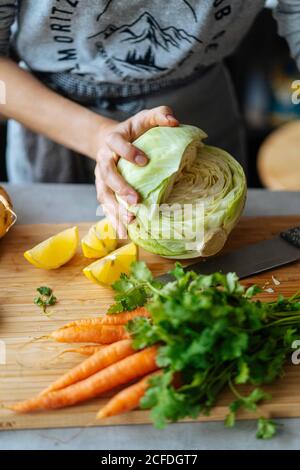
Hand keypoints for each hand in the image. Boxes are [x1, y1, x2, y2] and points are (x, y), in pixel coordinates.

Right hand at [94, 106, 178, 236]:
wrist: (108, 140)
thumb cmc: (133, 131)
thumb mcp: (145, 118)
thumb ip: (160, 115)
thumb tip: (175, 122)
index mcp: (113, 140)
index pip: (116, 145)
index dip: (128, 152)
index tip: (144, 161)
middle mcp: (103, 159)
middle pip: (107, 174)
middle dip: (121, 188)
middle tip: (136, 201)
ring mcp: (101, 177)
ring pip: (104, 194)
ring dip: (115, 209)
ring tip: (129, 223)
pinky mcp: (103, 190)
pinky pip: (105, 205)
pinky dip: (113, 219)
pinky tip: (123, 232)